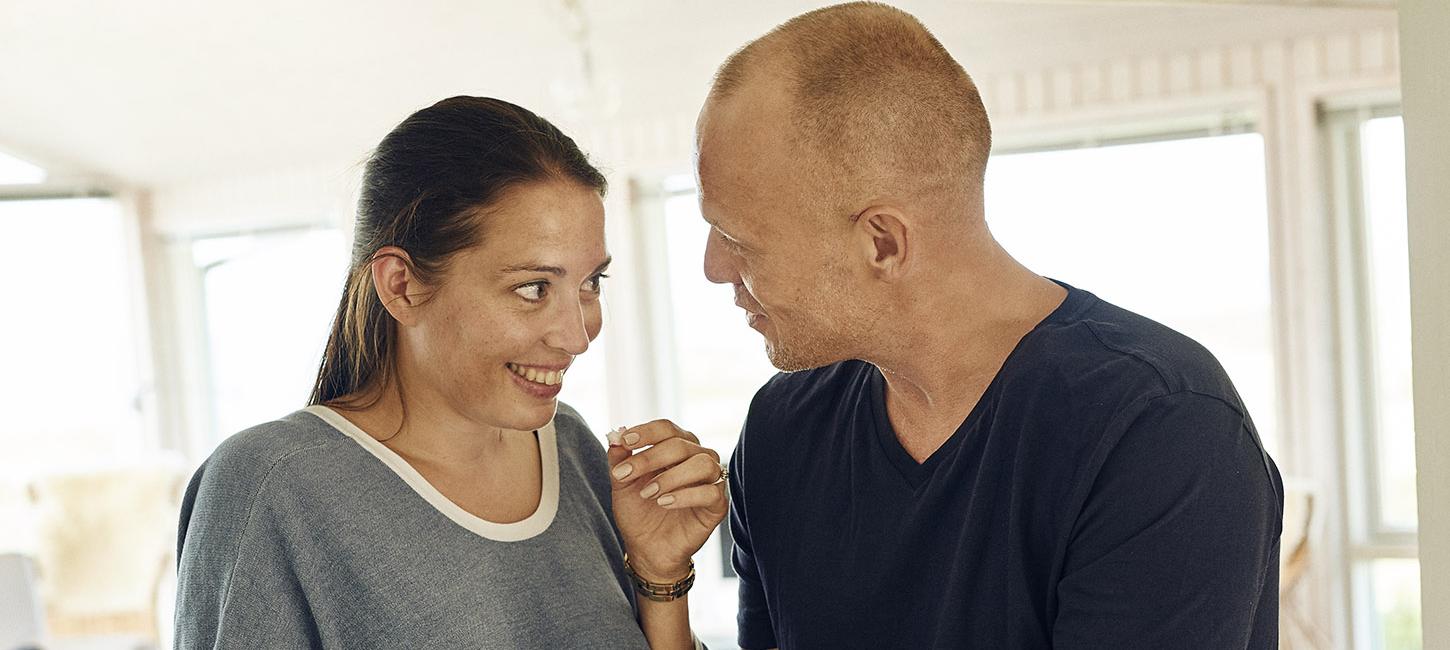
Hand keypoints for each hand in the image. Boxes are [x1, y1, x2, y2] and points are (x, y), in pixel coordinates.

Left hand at [607, 419, 727, 582]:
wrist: (647, 549)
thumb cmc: (638, 512)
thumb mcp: (622, 483)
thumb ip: (620, 459)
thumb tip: (614, 435)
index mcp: (676, 447)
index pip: (667, 428)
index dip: (646, 432)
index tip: (624, 441)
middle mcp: (697, 458)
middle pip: (681, 444)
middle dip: (650, 458)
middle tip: (625, 474)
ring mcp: (711, 481)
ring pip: (702, 464)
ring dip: (671, 477)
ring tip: (648, 493)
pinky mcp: (717, 505)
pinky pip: (712, 492)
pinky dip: (686, 495)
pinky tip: (665, 503)